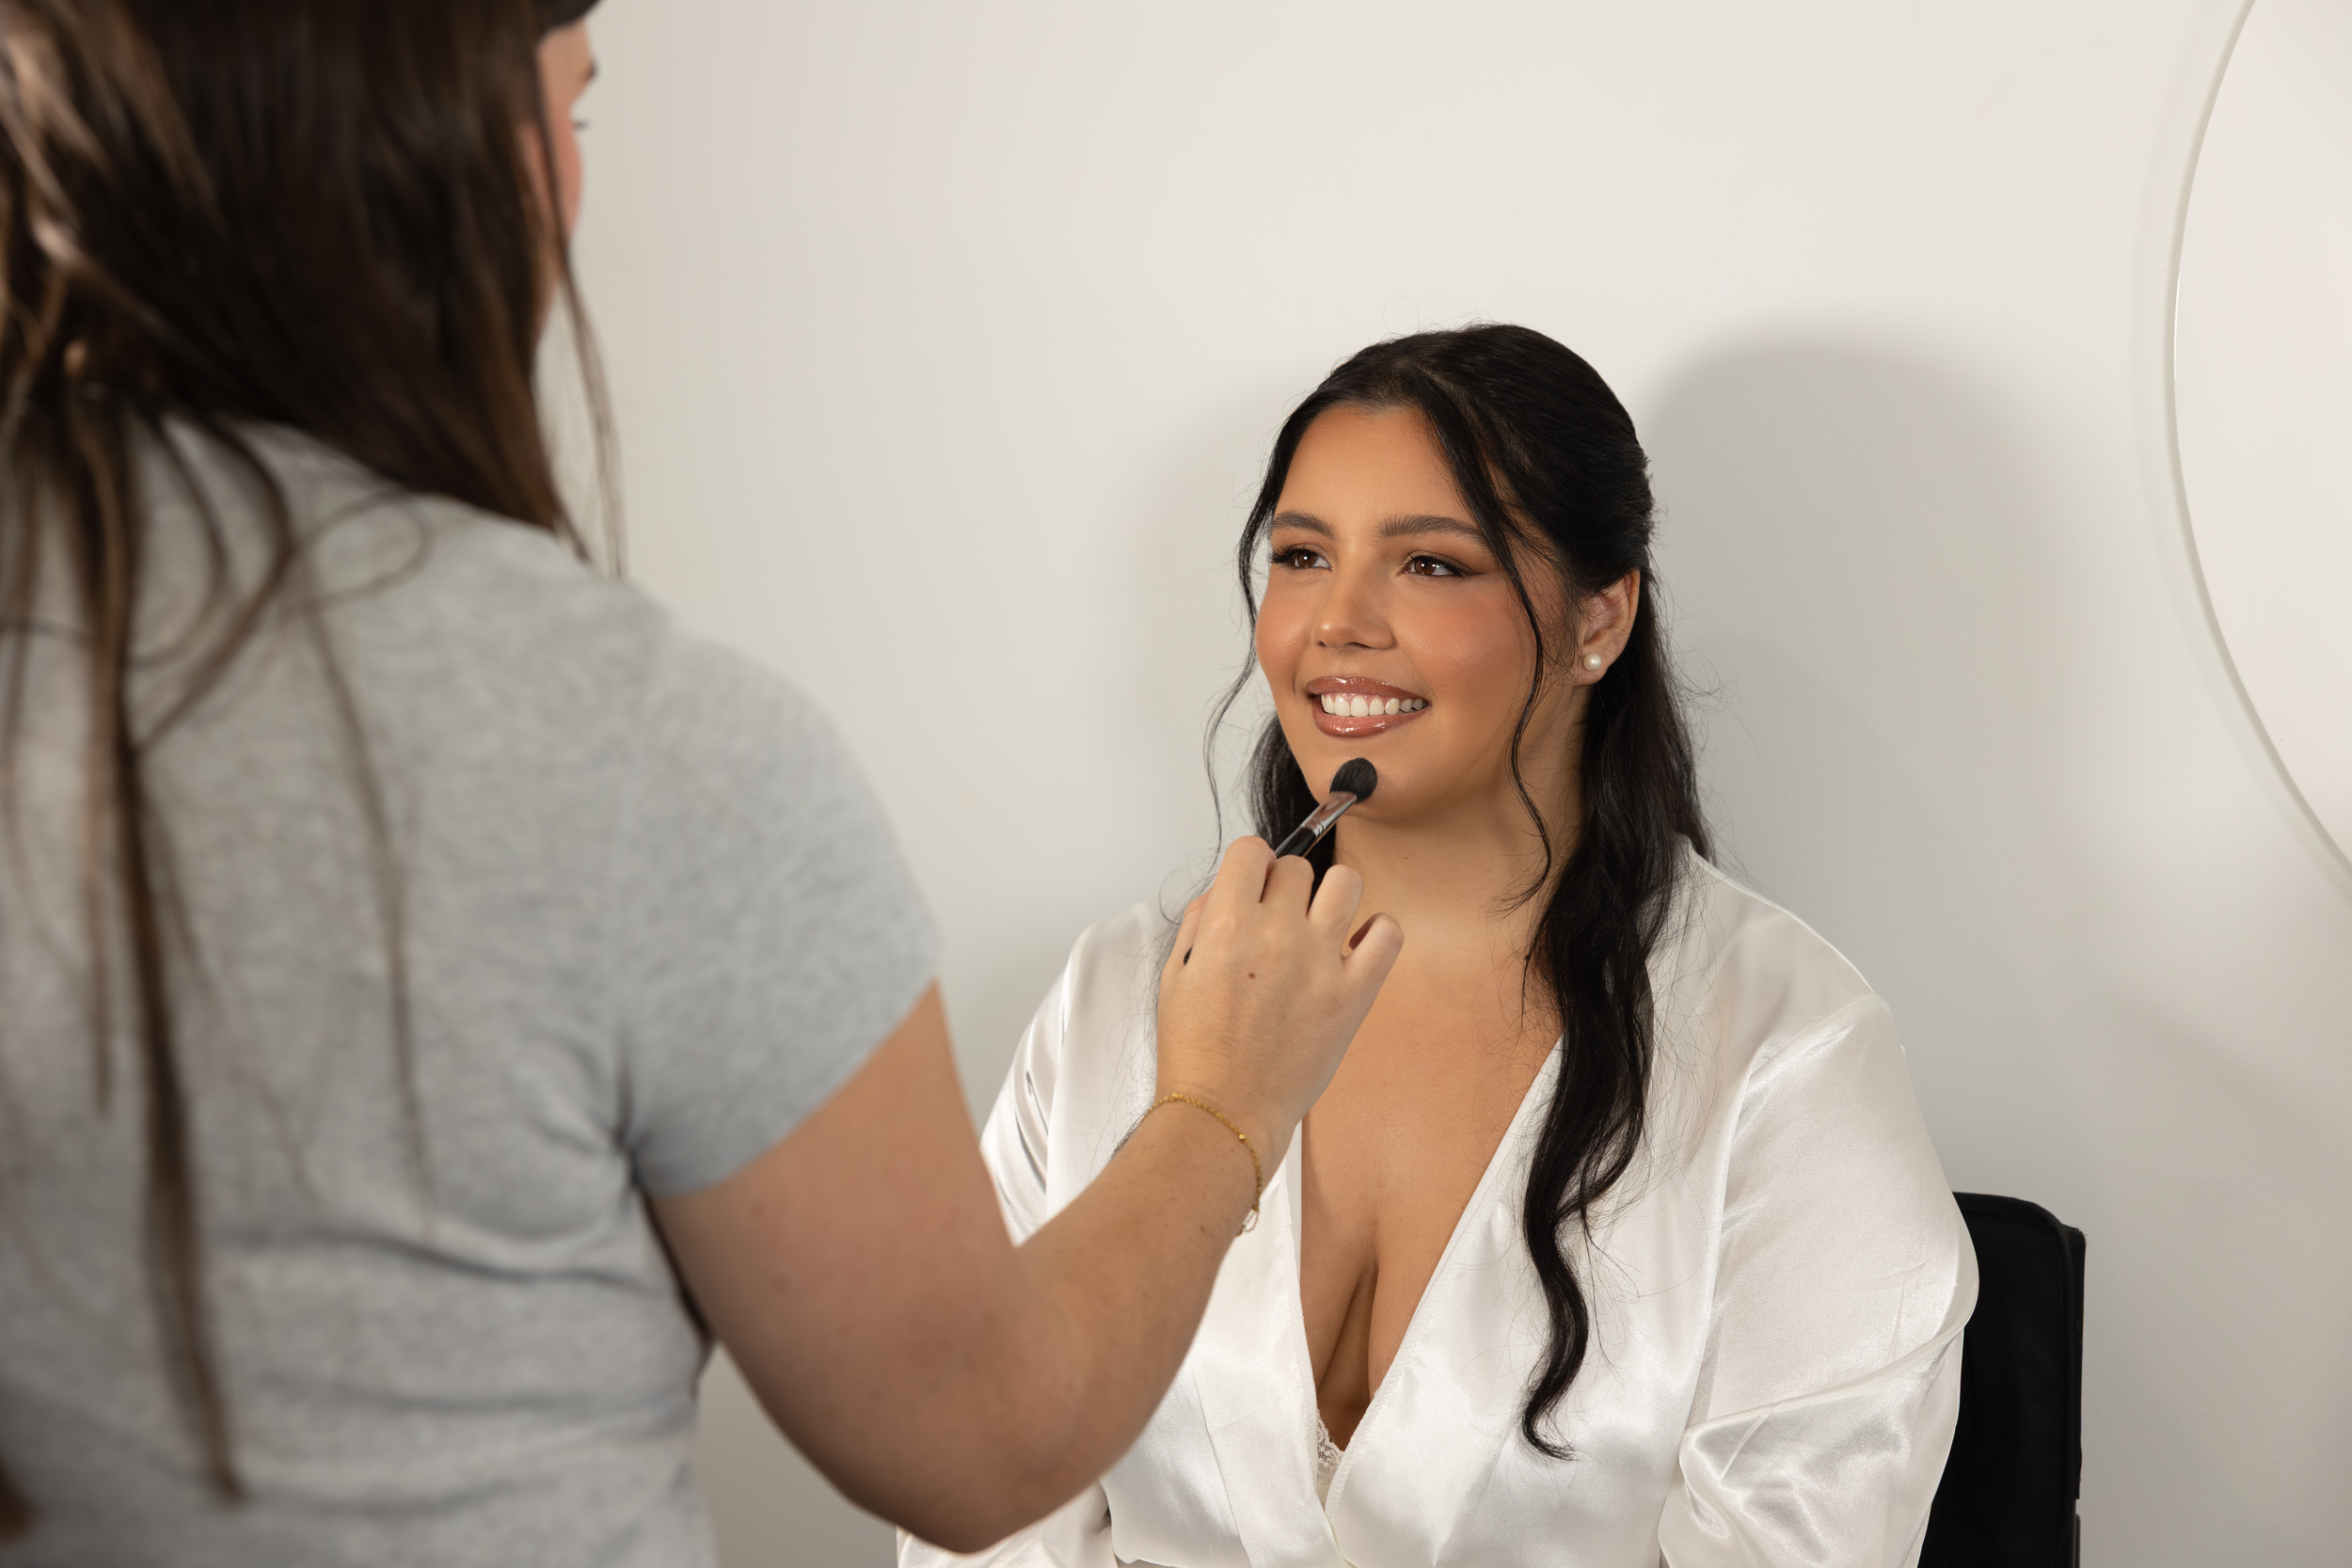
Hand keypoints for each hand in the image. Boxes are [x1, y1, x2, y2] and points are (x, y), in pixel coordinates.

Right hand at [1153, 837, 1401, 1167]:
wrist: (1224, 1111)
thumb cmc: (1196, 1054)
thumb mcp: (1174, 977)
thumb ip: (1197, 924)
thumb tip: (1220, 895)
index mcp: (1226, 926)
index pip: (1251, 850)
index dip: (1250, 865)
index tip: (1252, 884)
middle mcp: (1276, 934)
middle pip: (1297, 867)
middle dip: (1285, 886)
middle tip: (1280, 919)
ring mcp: (1320, 962)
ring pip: (1347, 882)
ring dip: (1333, 895)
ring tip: (1321, 924)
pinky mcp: (1353, 995)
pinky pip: (1388, 935)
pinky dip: (1378, 932)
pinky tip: (1356, 948)